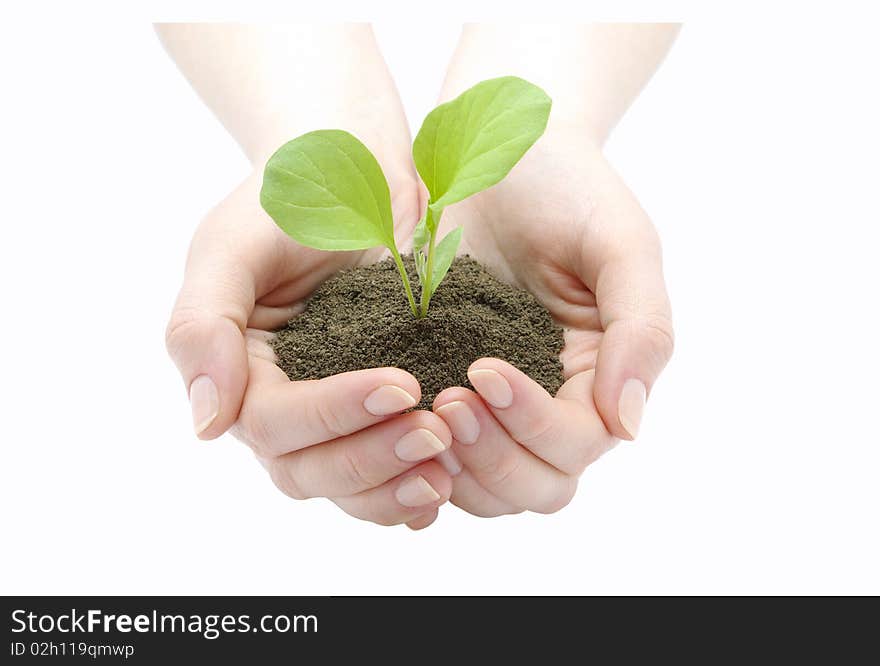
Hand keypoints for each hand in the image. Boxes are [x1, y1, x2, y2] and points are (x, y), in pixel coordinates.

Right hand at [166, 168, 454, 529]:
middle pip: (310, 469)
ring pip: (348, 485)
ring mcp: (335, 415)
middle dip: (371, 458)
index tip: (401, 386)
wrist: (353, 174)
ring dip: (395, 486)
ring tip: (449, 469)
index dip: (333, 414)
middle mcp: (284, 405)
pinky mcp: (382, 413)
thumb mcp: (230, 248)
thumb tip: (206, 425)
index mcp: (240, 374)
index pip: (273, 422)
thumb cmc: (285, 203)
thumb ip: (202, 326)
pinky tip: (454, 481)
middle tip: (435, 431)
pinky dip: (413, 485)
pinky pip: (388, 471)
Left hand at [432, 130, 673, 515]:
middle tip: (446, 400)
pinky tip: (388, 418)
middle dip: (492, 456)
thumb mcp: (621, 244)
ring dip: (452, 465)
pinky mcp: (441, 387)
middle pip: (535, 484)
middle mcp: (550, 403)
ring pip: (485, 486)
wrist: (497, 150)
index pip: (577, 443)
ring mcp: (494, 406)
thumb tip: (628, 425)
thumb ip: (641, 331)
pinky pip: (433, 454)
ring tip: (418, 406)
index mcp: (598, 377)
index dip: (534, 425)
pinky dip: (413, 453)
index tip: (484, 369)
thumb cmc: (568, 187)